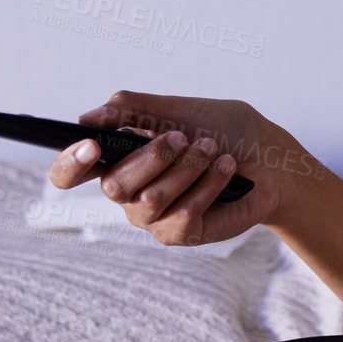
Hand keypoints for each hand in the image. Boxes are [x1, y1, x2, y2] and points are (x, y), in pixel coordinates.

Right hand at [47, 90, 322, 245]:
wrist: (273, 157)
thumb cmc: (225, 130)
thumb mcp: (180, 108)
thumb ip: (132, 109)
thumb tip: (86, 118)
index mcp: (119, 157)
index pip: (71, 171)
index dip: (70, 163)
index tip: (89, 145)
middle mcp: (128, 191)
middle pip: (114, 184)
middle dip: (152, 156)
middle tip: (184, 138)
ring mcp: (152, 215)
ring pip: (150, 200)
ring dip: (186, 168)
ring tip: (212, 149)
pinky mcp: (180, 233)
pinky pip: (181, 216)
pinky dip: (207, 186)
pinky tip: (225, 168)